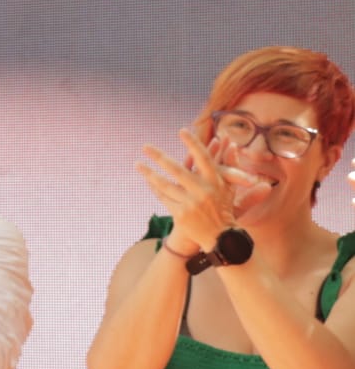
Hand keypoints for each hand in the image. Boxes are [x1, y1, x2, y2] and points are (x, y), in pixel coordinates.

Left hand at [137, 128, 237, 253]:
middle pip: (177, 170)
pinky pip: (163, 197)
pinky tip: (147, 180)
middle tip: (145, 146)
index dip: (193, 144)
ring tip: (137, 164)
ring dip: (149, 174)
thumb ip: (230, 163)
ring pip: (165, 185)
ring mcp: (191, 204)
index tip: (182, 130)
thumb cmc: (224, 206)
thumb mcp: (230, 186)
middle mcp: (203, 192)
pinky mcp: (181, 215)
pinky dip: (154, 188)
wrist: (221, 237)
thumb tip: (231, 141)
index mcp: (216, 182)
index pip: (203, 159)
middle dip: (159, 157)